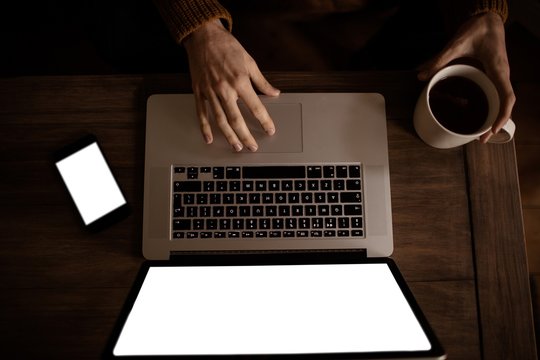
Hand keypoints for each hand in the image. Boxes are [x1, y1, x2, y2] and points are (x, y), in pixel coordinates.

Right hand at [183, 20, 279, 151]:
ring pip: (220, 120)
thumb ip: (262, 81)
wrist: (204, 36)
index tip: (270, 130)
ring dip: (229, 136)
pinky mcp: (199, 92)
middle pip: (237, 119)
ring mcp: (210, 92)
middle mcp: (225, 89)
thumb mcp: (249, 62)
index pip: (256, 107)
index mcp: (240, 81)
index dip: (264, 121)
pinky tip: (210, 139)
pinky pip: (202, 114)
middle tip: (253, 147)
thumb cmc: (227, 46)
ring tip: (237, 147)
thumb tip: (274, 93)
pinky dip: (205, 128)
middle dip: (246, 136)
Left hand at [418, 12, 514, 142]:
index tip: (492, 130)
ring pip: (501, 100)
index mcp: (497, 69)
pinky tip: (479, 115)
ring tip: (481, 134)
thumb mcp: (456, 44)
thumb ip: (438, 60)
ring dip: (493, 117)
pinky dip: (490, 107)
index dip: (502, 115)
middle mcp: (501, 74)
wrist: (487, 19)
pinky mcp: (493, 74)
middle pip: (505, 104)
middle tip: (481, 139)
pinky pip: (495, 94)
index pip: (507, 97)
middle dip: (496, 123)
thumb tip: (421, 75)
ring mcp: (499, 75)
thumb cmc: (477, 29)